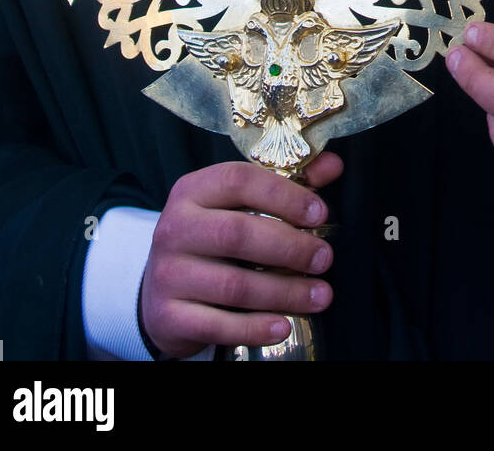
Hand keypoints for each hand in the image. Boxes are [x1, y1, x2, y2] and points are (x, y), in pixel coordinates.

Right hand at [139, 150, 342, 357]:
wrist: (160, 290)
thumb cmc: (211, 238)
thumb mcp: (238, 204)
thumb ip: (287, 182)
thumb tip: (333, 165)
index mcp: (193, 191)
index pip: (239, 180)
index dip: (284, 195)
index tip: (320, 213)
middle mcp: (175, 228)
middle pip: (238, 234)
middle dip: (290, 248)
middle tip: (324, 258)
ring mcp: (168, 273)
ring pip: (234, 285)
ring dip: (285, 292)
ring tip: (320, 295)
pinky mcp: (169, 316)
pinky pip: (218, 325)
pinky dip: (255, 328)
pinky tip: (284, 325)